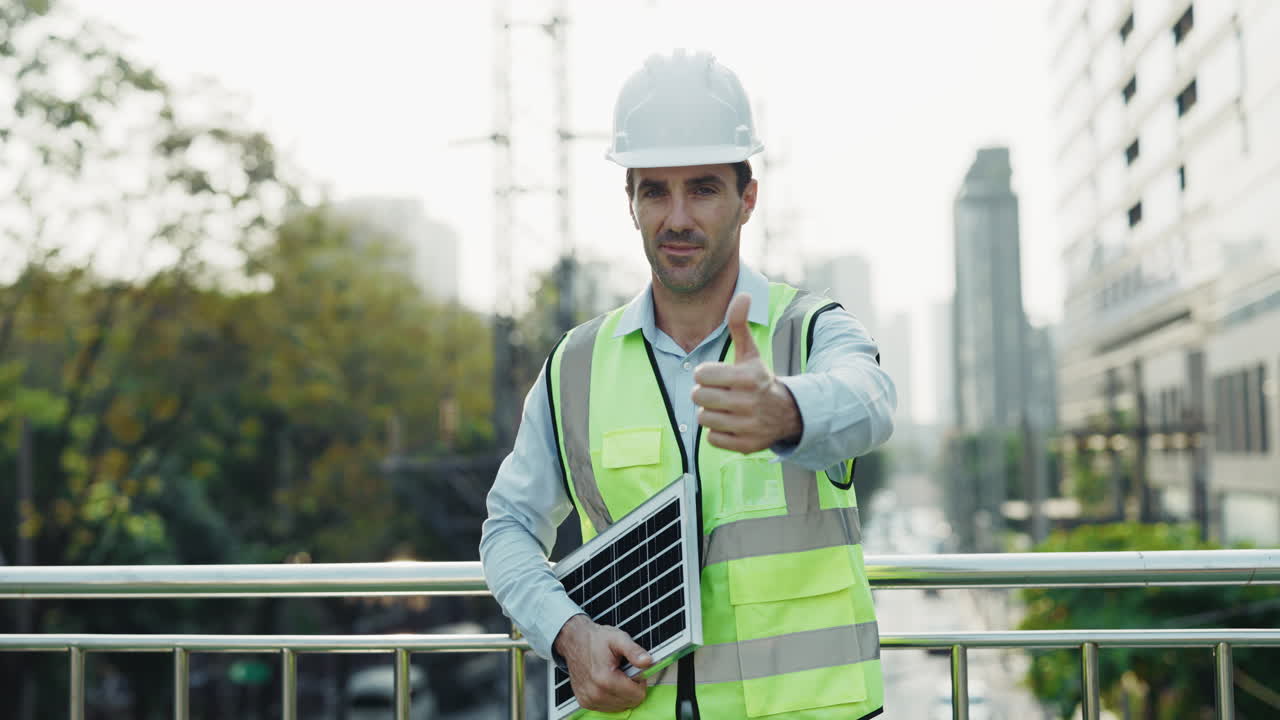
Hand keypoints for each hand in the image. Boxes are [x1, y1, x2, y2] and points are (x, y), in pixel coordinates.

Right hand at [553, 614, 652, 711]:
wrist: (574, 641)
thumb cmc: (596, 640)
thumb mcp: (618, 638)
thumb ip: (634, 651)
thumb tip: (647, 662)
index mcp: (605, 679)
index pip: (637, 695)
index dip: (640, 681)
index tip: (633, 670)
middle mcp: (596, 693)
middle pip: (630, 702)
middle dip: (631, 687)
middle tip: (623, 671)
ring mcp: (589, 700)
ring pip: (620, 706)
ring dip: (622, 693)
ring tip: (614, 675)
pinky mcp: (585, 702)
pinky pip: (609, 707)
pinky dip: (612, 696)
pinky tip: (607, 682)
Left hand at [693, 293, 802, 452]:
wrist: (786, 413)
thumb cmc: (758, 379)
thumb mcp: (750, 353)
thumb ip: (739, 324)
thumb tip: (742, 294)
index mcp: (747, 377)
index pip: (700, 375)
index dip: (705, 374)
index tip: (717, 376)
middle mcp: (748, 402)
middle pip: (698, 397)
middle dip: (705, 394)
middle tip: (720, 393)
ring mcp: (748, 426)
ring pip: (703, 418)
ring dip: (710, 413)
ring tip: (725, 408)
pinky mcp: (745, 445)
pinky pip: (712, 438)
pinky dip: (718, 433)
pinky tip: (731, 424)